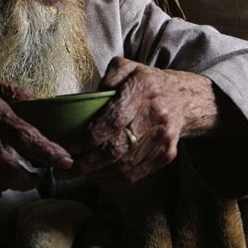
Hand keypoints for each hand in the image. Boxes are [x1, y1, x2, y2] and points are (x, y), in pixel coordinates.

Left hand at [57, 57, 217, 184]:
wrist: (184, 98)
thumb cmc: (146, 82)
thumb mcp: (126, 67)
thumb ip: (106, 78)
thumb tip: (86, 99)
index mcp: (143, 89)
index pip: (112, 119)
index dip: (87, 137)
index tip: (67, 146)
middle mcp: (155, 115)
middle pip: (116, 148)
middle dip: (86, 163)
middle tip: (63, 168)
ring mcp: (162, 139)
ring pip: (124, 166)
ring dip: (96, 174)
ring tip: (76, 173)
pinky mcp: (166, 155)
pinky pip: (135, 174)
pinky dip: (112, 179)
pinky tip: (96, 175)